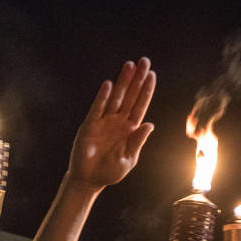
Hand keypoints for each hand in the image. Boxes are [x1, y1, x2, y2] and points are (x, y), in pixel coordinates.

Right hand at [68, 58, 155, 189]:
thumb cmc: (110, 172)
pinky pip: (97, 108)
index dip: (146, 90)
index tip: (152, 74)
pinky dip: (103, 97)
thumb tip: (149, 125)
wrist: (88, 179)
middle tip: (144, 61)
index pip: (140, 105)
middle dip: (137, 79)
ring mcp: (104, 122)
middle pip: (130, 96)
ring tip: (129, 65)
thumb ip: (137, 142)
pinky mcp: (90, 125)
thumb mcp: (128, 159)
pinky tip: (109, 85)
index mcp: (130, 129)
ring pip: (115, 97)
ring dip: (122, 82)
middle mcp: (118, 122)